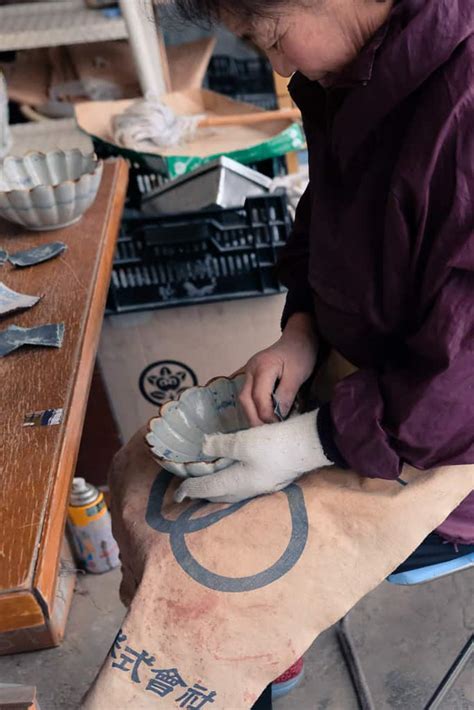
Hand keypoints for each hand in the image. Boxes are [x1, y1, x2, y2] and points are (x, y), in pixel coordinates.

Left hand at [175, 410, 329, 503]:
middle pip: (220, 496)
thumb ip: (220, 445)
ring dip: (219, 490)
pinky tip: (236, 474)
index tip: (178, 493)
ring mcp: (262, 487)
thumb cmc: (274, 444)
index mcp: (237, 482)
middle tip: (191, 489)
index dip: (191, 489)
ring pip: (233, 492)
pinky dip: (233, 483)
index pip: (207, 489)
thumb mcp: (243, 441)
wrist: (308, 445)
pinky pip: (244, 487)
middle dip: (204, 494)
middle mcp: (248, 490)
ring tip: (211, 483)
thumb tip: (203, 447)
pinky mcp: (271, 480)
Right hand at [239, 312, 317, 425]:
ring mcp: (248, 372)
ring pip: (244, 398)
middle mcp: (251, 369)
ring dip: (253, 415)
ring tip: (266, 427)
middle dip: (254, 419)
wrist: (299, 338)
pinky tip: (263, 416)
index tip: (279, 425)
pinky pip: (248, 395)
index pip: (259, 397)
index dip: (267, 415)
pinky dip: (254, 408)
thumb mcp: (298, 374)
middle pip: (245, 399)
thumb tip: (278, 415)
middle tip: (267, 433)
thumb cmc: (300, 354)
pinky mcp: (251, 376)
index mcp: (263, 367)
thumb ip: (286, 394)